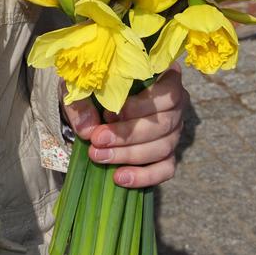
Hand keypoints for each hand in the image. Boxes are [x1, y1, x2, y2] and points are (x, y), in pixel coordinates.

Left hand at [61, 63, 187, 187]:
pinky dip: (143, 176)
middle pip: (163, 123)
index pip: (167, 92)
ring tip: (99, 156)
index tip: (109, 113)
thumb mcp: (80, 86)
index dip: (141, 106)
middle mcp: (175, 104)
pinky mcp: (167, 153)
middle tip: (97, 140)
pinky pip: (165, 169)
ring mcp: (174, 130)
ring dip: (129, 154)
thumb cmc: (91, 86)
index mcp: (162, 77)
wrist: (89, 103)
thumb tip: (89, 129)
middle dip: (127, 135)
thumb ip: (82, 102)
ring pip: (163, 147)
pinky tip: (119, 178)